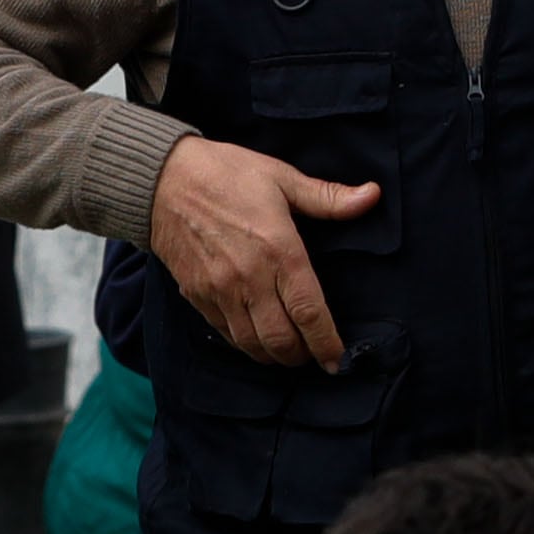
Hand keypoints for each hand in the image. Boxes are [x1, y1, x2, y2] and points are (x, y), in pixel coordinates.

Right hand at [149, 137, 383, 370]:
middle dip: (302, 356)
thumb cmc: (225, 173)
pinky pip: (226, 335)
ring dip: (274, 356)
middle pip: (281, 340)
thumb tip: (371, 196)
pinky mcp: (197, 295)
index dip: (327, 343)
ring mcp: (220, 291)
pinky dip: (246, 345)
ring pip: (252, 345)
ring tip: (289, 352)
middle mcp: (249, 278)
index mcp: (278, 250)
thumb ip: (328, 197)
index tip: (339, 360)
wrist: (161, 179)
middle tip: (316, 355)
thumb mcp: (281, 177)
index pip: (309, 312)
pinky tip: (257, 339)